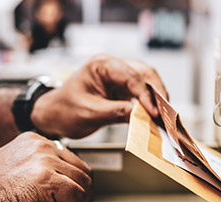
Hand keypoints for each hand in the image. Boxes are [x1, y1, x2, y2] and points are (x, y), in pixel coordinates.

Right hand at [0, 132, 91, 201]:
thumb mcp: (12, 169)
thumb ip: (33, 167)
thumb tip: (54, 179)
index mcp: (33, 141)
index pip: (71, 160)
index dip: (74, 183)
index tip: (68, 197)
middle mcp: (40, 146)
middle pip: (81, 170)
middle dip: (81, 194)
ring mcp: (42, 160)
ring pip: (83, 183)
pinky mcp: (43, 179)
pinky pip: (76, 195)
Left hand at [31, 54, 167, 137]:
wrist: (53, 115)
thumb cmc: (65, 111)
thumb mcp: (90, 114)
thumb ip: (117, 112)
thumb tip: (144, 116)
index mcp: (101, 65)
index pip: (131, 76)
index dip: (146, 95)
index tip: (155, 113)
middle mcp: (112, 66)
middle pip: (145, 73)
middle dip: (158, 93)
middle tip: (167, 114)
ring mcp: (117, 75)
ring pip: (147, 81)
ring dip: (157, 97)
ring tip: (165, 115)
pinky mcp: (121, 87)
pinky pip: (141, 92)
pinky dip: (150, 103)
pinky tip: (156, 115)